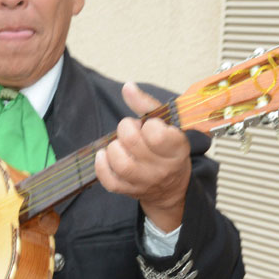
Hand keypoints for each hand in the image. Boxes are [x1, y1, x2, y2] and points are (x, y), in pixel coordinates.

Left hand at [95, 82, 192, 231]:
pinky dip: (101, 165)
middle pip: (133, 144)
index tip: (149, 125)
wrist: (171, 187)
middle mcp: (162, 168)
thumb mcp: (167, 125)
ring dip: (114, 148)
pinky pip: (109, 181)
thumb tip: (127, 86)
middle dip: (126, 129)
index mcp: (177, 149)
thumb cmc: (167, 149)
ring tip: (119, 144)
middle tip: (130, 130)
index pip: (157, 135)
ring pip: (122, 164)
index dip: (148, 124)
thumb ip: (146, 105)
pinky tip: (104, 155)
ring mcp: (144, 182)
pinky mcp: (128, 191)